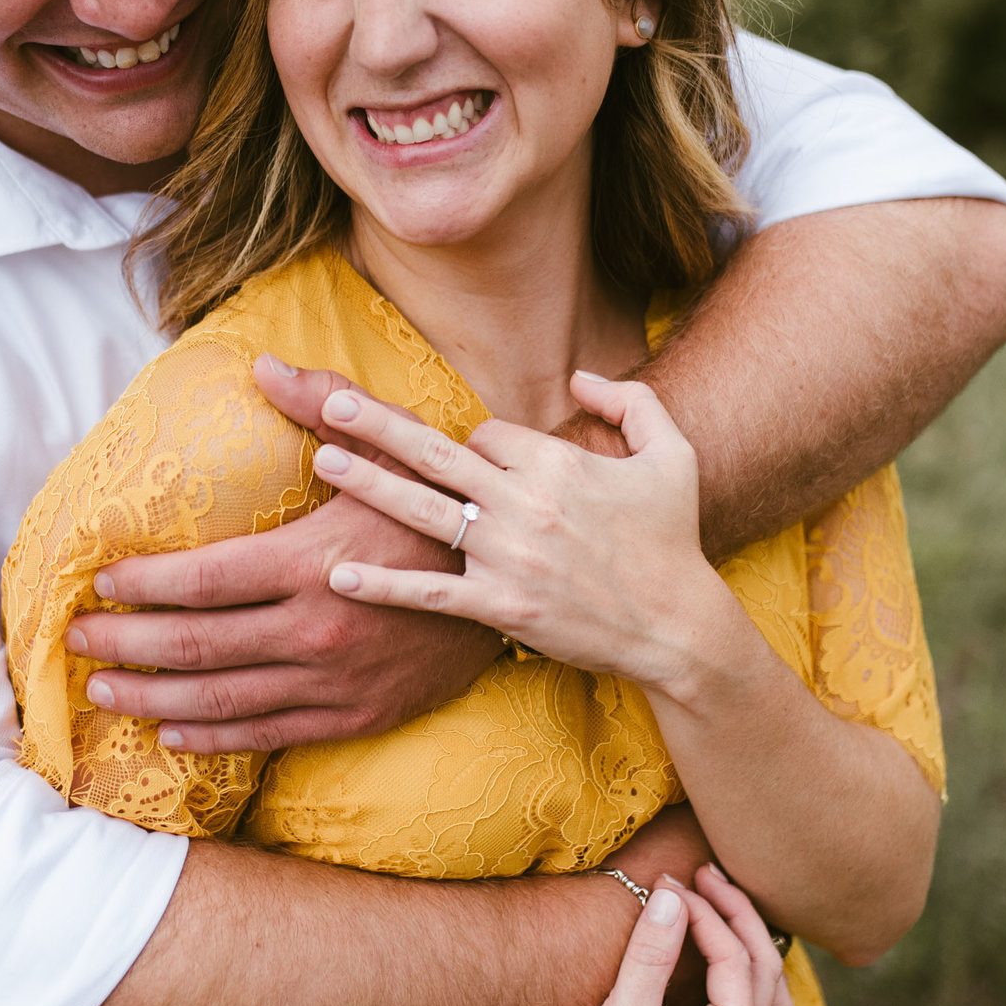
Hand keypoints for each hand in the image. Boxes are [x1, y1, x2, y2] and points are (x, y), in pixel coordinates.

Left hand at [67, 362, 500, 753]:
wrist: (522, 584)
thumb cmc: (444, 506)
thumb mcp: (394, 444)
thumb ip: (324, 402)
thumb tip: (261, 363)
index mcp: (314, 561)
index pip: (202, 579)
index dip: (142, 584)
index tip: (99, 582)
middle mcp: (317, 628)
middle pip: (197, 644)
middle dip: (127, 644)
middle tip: (75, 641)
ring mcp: (335, 680)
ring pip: (223, 697)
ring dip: (153, 697)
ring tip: (102, 691)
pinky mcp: (356, 714)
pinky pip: (270, 731)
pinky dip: (215, 735)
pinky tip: (174, 730)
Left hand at [306, 373, 746, 694]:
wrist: (680, 628)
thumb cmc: (674, 540)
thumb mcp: (672, 454)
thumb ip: (631, 401)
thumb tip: (580, 377)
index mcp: (558, 463)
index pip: (487, 434)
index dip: (474, 442)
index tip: (476, 460)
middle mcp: (526, 504)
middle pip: (437, 454)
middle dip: (379, 425)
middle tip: (331, 405)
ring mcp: (509, 557)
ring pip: (423, 510)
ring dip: (368, 483)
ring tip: (325, 461)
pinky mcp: (501, 607)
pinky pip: (429, 591)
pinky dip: (383, 585)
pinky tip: (339, 575)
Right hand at [533, 864, 791, 1005]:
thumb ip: (651, 956)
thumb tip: (670, 895)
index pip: (736, 960)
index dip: (706, 913)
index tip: (670, 881)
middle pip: (766, 970)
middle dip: (737, 916)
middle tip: (706, 873)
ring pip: (766, 993)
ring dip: (749, 943)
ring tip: (720, 904)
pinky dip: (739, 971)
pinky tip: (712, 952)